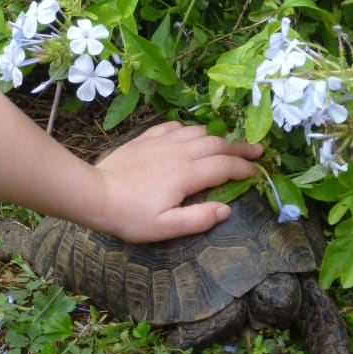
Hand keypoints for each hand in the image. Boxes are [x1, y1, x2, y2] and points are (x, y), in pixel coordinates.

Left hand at [93, 122, 262, 241]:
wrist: (95, 194)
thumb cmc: (130, 215)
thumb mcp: (165, 227)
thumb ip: (198, 219)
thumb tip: (226, 209)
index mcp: (187, 174)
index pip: (225, 167)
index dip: (245, 169)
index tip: (257, 173)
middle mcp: (179, 152)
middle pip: (218, 144)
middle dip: (240, 148)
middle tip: (257, 150)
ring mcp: (162, 142)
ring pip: (198, 131)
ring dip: (217, 137)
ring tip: (228, 144)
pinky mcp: (146, 138)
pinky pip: (175, 126)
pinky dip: (189, 129)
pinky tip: (191, 135)